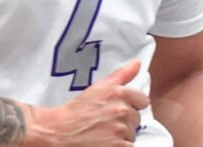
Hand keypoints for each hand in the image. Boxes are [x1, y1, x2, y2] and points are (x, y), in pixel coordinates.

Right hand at [28, 60, 148, 145]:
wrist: (59, 131)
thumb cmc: (76, 110)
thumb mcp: (98, 87)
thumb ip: (121, 75)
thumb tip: (137, 63)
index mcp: (118, 93)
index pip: (143, 100)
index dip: (131, 105)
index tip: (118, 109)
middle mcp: (121, 110)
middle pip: (136, 119)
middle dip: (124, 121)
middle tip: (106, 121)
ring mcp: (120, 130)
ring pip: (132, 134)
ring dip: (121, 135)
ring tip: (103, 132)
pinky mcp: (118, 146)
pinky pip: (129, 146)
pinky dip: (118, 146)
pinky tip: (105, 142)